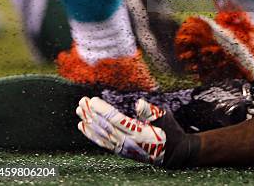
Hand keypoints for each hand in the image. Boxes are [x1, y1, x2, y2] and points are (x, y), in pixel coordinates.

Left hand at [77, 96, 199, 167]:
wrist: (174, 154)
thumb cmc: (170, 132)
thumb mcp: (165, 118)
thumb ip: (150, 111)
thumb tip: (138, 103)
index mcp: (139, 132)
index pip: (116, 120)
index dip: (103, 110)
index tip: (92, 100)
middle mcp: (129, 142)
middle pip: (106, 127)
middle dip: (92, 114)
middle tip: (81, 102)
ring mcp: (124, 148)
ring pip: (102, 135)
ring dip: (89, 123)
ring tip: (79, 111)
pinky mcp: (122, 151)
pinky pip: (103, 143)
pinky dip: (92, 135)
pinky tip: (83, 127)